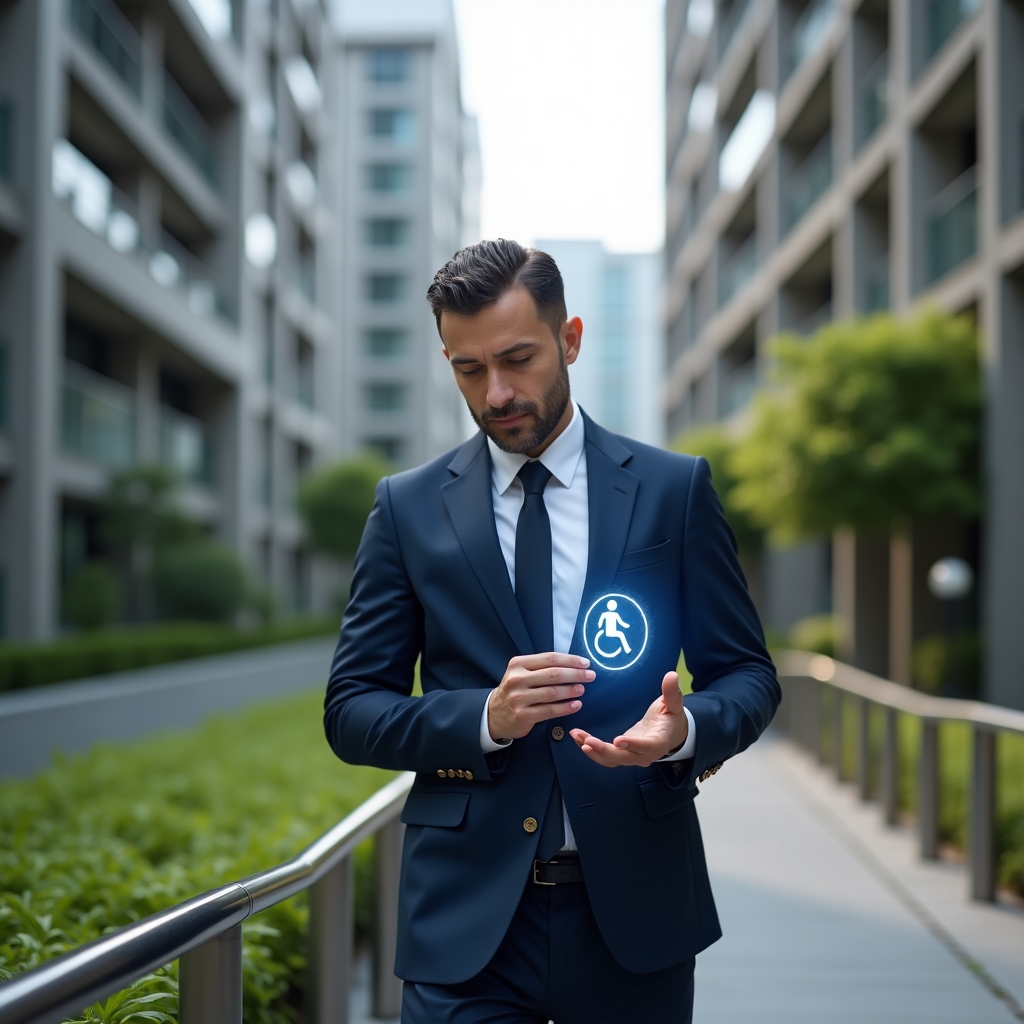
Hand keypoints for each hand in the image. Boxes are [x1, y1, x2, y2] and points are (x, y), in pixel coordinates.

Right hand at [488, 653, 594, 740]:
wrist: (494, 714)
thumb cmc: (515, 690)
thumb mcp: (521, 673)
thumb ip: (541, 667)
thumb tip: (574, 664)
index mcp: (518, 664)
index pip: (549, 658)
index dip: (570, 660)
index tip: (585, 663)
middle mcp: (517, 679)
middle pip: (553, 674)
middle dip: (575, 674)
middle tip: (590, 676)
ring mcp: (519, 698)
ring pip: (552, 693)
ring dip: (571, 690)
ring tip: (582, 689)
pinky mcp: (523, 715)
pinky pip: (549, 710)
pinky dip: (565, 708)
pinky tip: (576, 705)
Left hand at [570, 672, 686, 767]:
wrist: (672, 735)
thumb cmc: (672, 718)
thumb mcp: (674, 704)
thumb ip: (672, 692)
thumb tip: (672, 675)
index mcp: (658, 743)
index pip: (645, 746)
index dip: (631, 744)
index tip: (617, 741)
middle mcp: (644, 755)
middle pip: (623, 758)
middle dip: (603, 750)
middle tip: (587, 741)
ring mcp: (632, 758)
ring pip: (610, 760)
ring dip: (593, 750)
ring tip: (577, 736)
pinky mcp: (622, 755)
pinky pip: (605, 757)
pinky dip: (591, 750)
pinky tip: (578, 739)